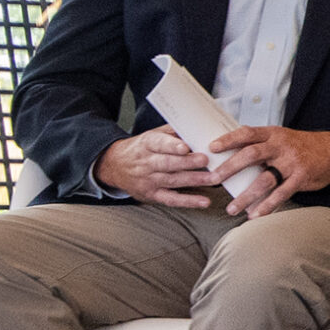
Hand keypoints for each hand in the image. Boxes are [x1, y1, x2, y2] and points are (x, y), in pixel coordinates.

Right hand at [91, 126, 221, 208]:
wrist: (115, 166)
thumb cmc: (143, 148)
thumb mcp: (153, 135)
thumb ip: (173, 132)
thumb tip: (197, 127)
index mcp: (147, 144)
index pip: (158, 144)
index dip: (172, 146)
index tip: (185, 147)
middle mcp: (146, 163)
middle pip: (167, 163)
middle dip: (187, 162)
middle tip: (205, 160)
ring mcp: (148, 180)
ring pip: (172, 181)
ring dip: (195, 180)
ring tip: (214, 179)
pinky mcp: (152, 195)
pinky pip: (171, 199)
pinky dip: (188, 201)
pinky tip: (204, 201)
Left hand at [207, 126, 329, 217]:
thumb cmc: (302, 146)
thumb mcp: (281, 137)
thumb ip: (260, 144)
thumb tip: (229, 153)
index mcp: (273, 134)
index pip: (247, 133)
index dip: (228, 139)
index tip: (211, 148)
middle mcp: (281, 146)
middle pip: (251, 154)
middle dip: (230, 168)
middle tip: (213, 179)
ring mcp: (291, 162)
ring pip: (264, 179)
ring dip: (246, 196)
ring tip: (231, 208)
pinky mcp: (301, 178)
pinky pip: (282, 194)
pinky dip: (267, 206)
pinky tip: (255, 215)